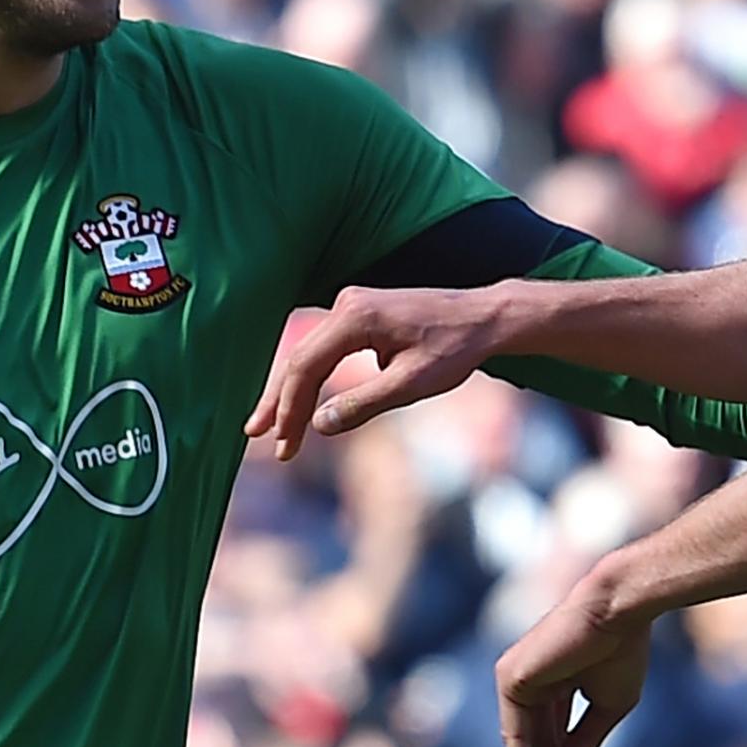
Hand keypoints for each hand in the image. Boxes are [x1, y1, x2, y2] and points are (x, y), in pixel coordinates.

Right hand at [246, 285, 502, 459]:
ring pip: (310, 352)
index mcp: (356, 318)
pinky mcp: (362, 311)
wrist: (486, 316)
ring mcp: (353, 304)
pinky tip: (304, 404)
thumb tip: (319, 424)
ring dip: (293, 390)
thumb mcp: (412, 384)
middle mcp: (347, 303)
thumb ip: (364, 404)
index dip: (290, 407)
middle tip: (260, 438)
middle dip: (281, 402)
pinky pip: (327, 347)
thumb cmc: (456, 349)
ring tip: (273, 428)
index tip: (284, 443)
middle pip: (300, 357)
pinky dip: (314, 376)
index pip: (306, 366)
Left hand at [495, 588, 653, 746]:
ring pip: (522, 744)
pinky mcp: (510, 679)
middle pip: (534, 745)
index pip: (550, 736)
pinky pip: (516, 734)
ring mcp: (515, 679)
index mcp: (553, 683)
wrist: (619, 613)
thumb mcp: (608, 706)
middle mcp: (529, 681)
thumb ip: (585, 739)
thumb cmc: (622, 651)